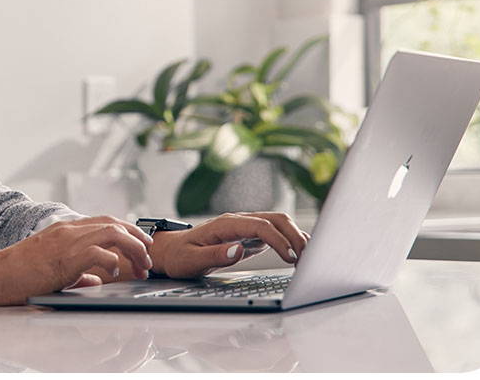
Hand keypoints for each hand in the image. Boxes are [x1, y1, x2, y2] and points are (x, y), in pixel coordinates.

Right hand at [0, 216, 154, 305]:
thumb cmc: (19, 274)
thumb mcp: (53, 269)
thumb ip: (78, 270)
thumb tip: (97, 278)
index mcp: (66, 229)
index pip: (105, 221)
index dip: (128, 231)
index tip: (142, 245)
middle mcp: (69, 229)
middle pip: (114, 223)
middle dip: (137, 238)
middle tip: (148, 257)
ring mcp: (66, 240)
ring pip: (112, 232)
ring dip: (132, 248)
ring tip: (141, 265)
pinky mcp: (64, 256)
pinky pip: (98, 253)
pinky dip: (113, 262)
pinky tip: (117, 274)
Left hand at [149, 211, 308, 279]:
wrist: (172, 251)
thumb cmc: (180, 256)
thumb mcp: (191, 260)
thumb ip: (214, 255)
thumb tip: (238, 250)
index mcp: (225, 224)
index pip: (259, 225)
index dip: (277, 240)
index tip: (289, 257)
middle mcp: (238, 221)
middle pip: (274, 219)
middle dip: (294, 235)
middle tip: (307, 259)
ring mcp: (245, 227)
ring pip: (278, 223)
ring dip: (295, 237)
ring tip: (307, 258)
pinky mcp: (249, 237)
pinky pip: (274, 233)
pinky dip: (289, 241)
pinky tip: (299, 254)